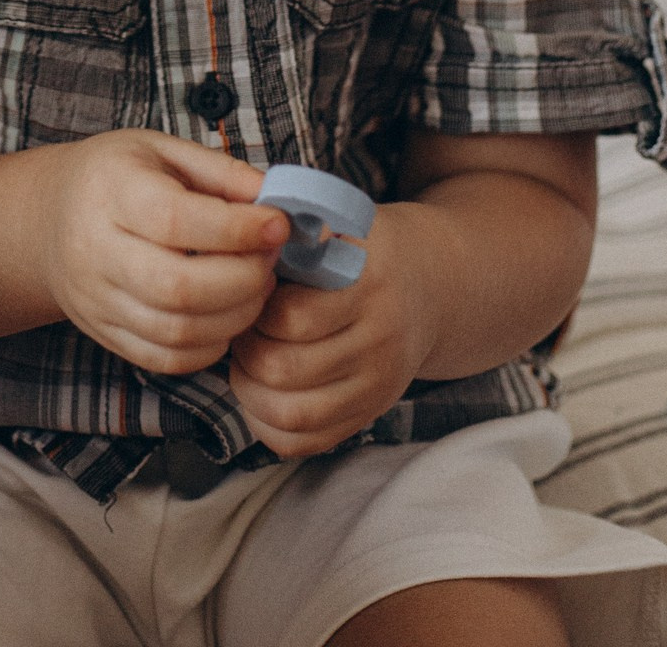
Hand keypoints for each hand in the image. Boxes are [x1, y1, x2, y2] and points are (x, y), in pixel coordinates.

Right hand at [34, 131, 287, 377]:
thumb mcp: (162, 150)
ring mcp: (95, 299)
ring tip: (255, 287)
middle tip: (270, 261)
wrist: (50, 217)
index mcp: (109, 189)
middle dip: (242, 280)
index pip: (175, 219)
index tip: (278, 225)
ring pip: (175, 331)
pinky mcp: (104, 333)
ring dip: (234, 316)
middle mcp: (93, 248)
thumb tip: (277, 198)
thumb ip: (221, 172)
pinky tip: (226, 315)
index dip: (236, 228)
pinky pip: (165, 359)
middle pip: (177, 286)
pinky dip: (209, 346)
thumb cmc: (117, 176)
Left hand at [228, 199, 440, 458]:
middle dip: (246, 351)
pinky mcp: (368, 416)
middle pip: (285, 370)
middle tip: (240, 329)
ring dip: (250, 391)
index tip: (244, 293)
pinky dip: (267, 424)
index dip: (253, 310)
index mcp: (367, 285)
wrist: (425, 288)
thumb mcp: (338, 222)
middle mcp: (378, 342)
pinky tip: (261, 392)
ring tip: (246, 361)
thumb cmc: (360, 250)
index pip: (291, 318)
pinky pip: (304, 443)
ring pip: (291, 415)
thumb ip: (297, 226)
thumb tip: (250, 233)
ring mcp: (377, 387)